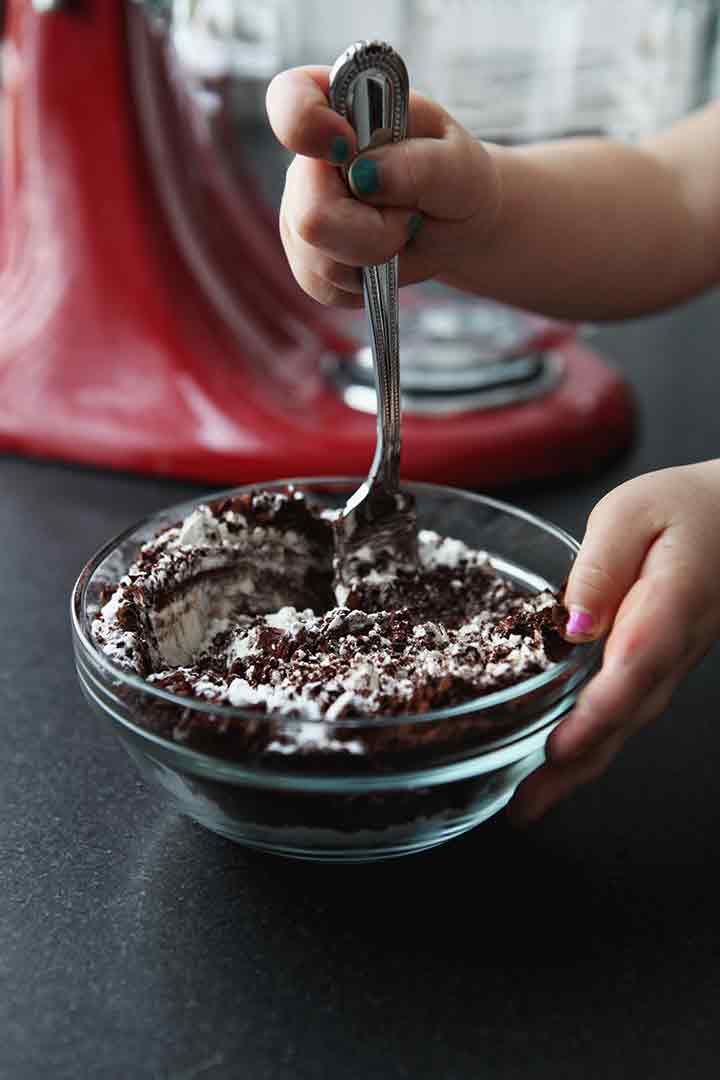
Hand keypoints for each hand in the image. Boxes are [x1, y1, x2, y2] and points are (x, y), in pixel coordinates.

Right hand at [265, 66, 500, 306]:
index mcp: (340, 110)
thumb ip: (422, 165)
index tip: (346, 146)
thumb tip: (367, 175)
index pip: (289, 101)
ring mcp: (300, 211)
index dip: (305, 125)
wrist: (457, 224)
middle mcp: (308, 161)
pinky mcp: (306, 258)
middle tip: (408, 217)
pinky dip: (364, 283)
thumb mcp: (460, 165)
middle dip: (372, 231)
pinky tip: (384, 260)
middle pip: (310, 213)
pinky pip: (323, 286)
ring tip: (401, 231)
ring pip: (317, 258)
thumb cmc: (456, 179)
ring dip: (374, 256)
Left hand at [507, 461, 719, 825]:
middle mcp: (672, 648)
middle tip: (524, 808)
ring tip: (528, 804)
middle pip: (625, 717)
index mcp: (669, 605)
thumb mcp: (632, 512)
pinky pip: (624, 712)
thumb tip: (573, 623)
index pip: (633, 669)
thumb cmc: (684, 509)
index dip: (597, 714)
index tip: (559, 749)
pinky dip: (592, 744)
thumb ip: (601, 564)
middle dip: (575, 766)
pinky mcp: (655, 666)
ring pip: (625, 724)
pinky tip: (558, 766)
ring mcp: (668, 664)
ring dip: (579, 768)